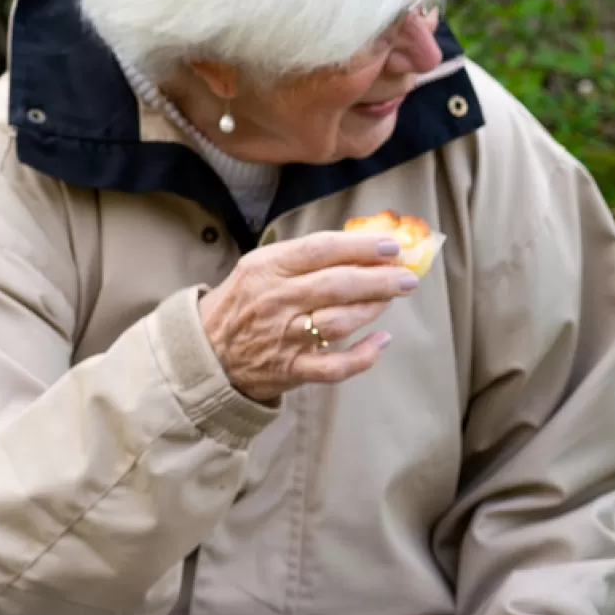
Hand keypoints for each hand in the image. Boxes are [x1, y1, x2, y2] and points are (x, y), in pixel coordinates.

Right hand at [198, 228, 417, 402]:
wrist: (207, 352)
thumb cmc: (242, 303)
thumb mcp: (260, 268)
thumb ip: (302, 257)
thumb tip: (359, 246)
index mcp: (268, 268)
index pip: (320, 250)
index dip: (360, 246)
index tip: (392, 245)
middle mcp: (276, 300)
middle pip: (337, 285)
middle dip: (379, 278)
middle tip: (408, 276)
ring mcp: (284, 337)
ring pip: (339, 322)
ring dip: (372, 309)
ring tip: (392, 298)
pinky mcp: (291, 369)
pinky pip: (334, 367)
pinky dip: (362, 356)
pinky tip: (382, 341)